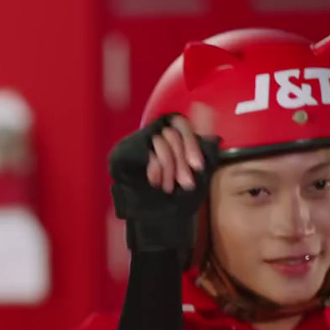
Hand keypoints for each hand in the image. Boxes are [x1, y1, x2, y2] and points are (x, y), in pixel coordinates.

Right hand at [106, 105, 219, 259]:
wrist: (156, 222)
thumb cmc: (178, 199)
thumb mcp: (197, 171)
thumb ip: (201, 141)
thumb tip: (205, 107)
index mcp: (172, 137)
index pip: (181, 124)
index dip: (191, 144)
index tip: (197, 166)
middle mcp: (154, 136)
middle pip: (172, 133)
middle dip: (182, 161)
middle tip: (185, 183)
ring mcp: (139, 145)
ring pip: (161, 142)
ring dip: (169, 167)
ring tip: (169, 187)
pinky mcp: (124, 154)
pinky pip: (145, 151)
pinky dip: (154, 167)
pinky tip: (154, 181)